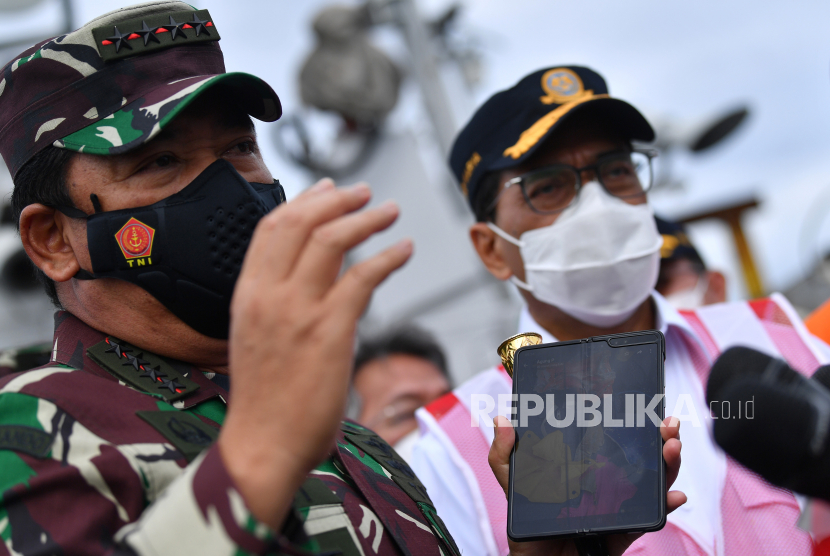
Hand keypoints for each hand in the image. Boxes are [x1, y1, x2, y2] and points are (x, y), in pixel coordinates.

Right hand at [220, 179, 411, 527]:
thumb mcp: (256, 336)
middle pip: (301, 222)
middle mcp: (268, 294)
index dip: (303, 201)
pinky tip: (404, 250)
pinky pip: (363, 277)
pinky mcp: (329, 331)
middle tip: (364, 192)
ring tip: (389, 211)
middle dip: (337, 199)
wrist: (262, 446)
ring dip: (366, 219)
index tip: (328, 189)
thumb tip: (310, 276)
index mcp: (246, 293)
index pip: (271, 227)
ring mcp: (297, 311)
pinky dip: (388, 257)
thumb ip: (276, 302)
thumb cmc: (264, 398)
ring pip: (332, 240)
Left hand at [488, 415, 685, 555]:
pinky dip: (666, 507)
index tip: (642, 407)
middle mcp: (608, 484)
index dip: (631, 425)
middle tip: (668, 425)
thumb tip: (502, 420)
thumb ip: (504, 454)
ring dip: (668, 466)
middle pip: (642, 459)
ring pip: (652, 484)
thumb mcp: (513, 484)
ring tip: (672, 448)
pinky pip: (649, 519)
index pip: (614, 442)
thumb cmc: (527, 524)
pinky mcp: (624, 531)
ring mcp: (619, 506)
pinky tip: (675, 496)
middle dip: (660, 440)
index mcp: (586, 468)